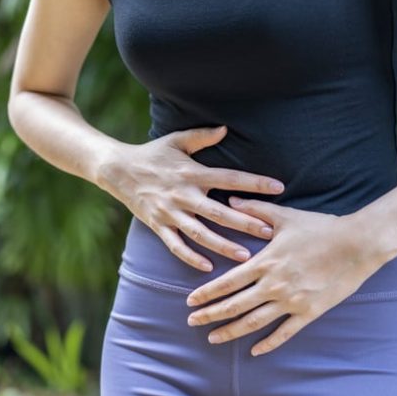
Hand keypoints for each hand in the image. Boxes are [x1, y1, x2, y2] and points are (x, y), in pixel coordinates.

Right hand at [96, 126, 285, 271]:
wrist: (117, 170)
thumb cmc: (152, 154)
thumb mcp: (176, 141)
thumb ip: (201, 136)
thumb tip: (226, 128)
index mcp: (192, 173)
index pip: (229, 178)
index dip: (254, 182)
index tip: (279, 187)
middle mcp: (183, 194)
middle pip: (218, 212)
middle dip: (244, 223)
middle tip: (268, 233)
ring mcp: (169, 212)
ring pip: (199, 233)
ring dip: (222, 245)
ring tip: (244, 256)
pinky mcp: (157, 225)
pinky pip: (175, 245)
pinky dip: (190, 257)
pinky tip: (208, 267)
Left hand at [185, 196, 385, 355]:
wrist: (359, 244)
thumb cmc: (321, 227)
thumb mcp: (284, 216)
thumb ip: (255, 210)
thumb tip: (231, 199)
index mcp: (265, 262)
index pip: (227, 282)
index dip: (206, 293)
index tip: (189, 301)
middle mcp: (274, 285)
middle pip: (234, 305)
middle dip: (210, 315)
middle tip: (191, 322)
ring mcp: (291, 301)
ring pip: (254, 322)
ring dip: (231, 331)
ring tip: (212, 338)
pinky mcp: (310, 312)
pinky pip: (285, 332)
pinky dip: (268, 343)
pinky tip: (254, 351)